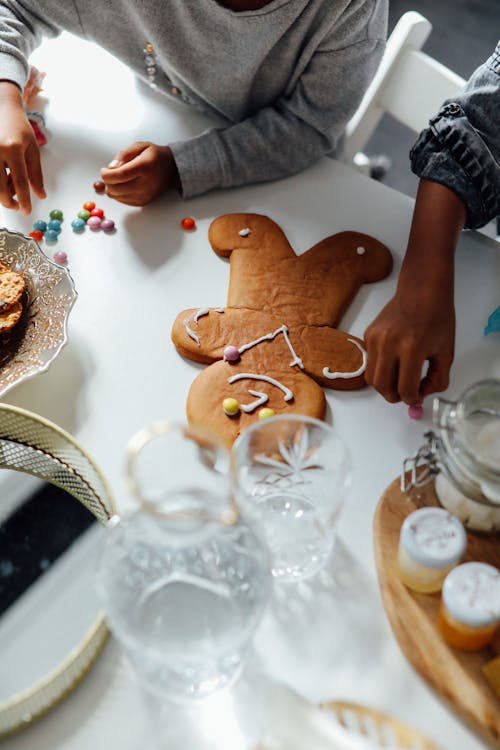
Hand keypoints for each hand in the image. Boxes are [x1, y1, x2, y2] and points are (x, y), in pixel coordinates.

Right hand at [0, 81, 45, 213]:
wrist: (2, 109)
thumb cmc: (20, 128)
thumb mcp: (32, 150)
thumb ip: (36, 174)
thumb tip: (40, 195)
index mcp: (13, 148)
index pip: (20, 181)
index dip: (24, 199)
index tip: (26, 211)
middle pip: (0, 187)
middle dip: (9, 201)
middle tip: (17, 206)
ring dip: (2, 193)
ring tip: (11, 191)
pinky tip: (4, 180)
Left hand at [100, 142, 179, 205]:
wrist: (172, 170)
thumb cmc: (155, 156)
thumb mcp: (140, 146)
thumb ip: (124, 154)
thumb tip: (111, 167)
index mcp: (144, 167)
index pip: (119, 175)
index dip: (106, 174)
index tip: (104, 170)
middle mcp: (145, 185)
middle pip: (115, 189)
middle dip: (107, 181)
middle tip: (111, 173)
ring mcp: (144, 196)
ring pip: (116, 196)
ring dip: (112, 188)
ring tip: (119, 179)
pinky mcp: (143, 202)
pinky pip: (122, 201)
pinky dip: (119, 194)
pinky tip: (124, 185)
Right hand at [364, 287, 454, 404]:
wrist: (422, 290)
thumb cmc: (437, 317)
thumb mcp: (446, 353)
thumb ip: (437, 380)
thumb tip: (421, 395)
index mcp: (412, 348)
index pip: (406, 389)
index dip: (413, 399)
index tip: (417, 397)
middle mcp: (389, 343)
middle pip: (382, 387)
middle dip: (394, 397)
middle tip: (405, 394)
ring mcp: (375, 338)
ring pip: (371, 377)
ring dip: (384, 385)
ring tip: (399, 379)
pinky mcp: (368, 335)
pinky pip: (370, 362)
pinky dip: (381, 368)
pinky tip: (395, 359)